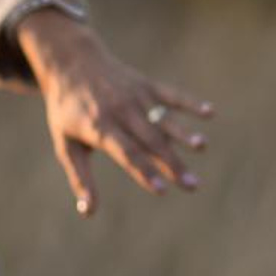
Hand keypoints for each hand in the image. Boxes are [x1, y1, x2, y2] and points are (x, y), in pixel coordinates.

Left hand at [14, 12, 212, 214]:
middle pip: (150, 141)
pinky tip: (210, 112)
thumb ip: (79, 178)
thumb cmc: (67, 112)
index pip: (126, 153)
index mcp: (99, 127)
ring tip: (201, 147)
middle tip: (192, 185)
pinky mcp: (147, 86)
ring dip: (184, 134)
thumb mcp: (65, 145)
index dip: (144, 171)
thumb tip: (88, 212)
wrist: (71, 64)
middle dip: (172, 164)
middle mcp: (120, 111)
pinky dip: (190, 103)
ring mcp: (135, 97)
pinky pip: (172, 95)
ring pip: (163, 119)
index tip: (161, 190)